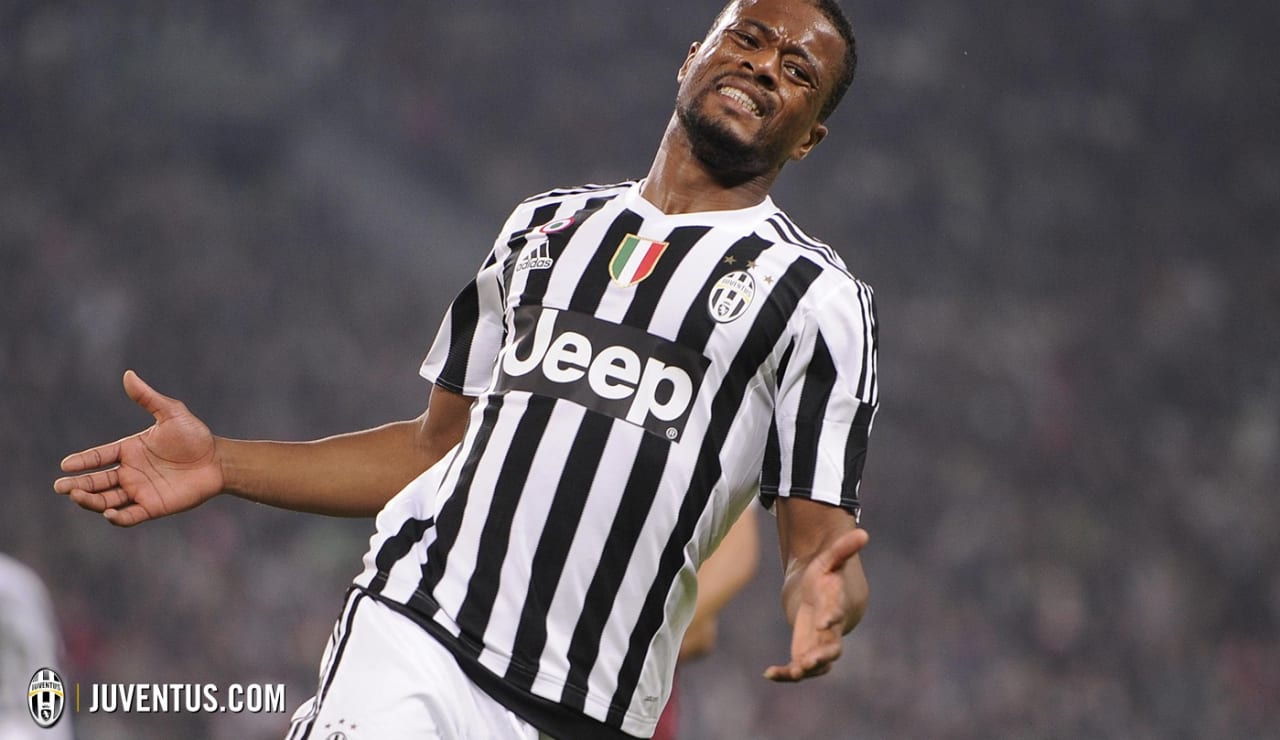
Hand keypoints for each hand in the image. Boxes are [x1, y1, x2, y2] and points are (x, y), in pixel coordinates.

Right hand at [54, 370, 223, 526]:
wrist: (219, 461)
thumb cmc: (195, 436)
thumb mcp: (171, 413)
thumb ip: (148, 398)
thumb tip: (128, 374)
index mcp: (129, 450)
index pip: (99, 456)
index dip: (82, 461)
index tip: (66, 465)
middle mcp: (130, 472)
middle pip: (97, 481)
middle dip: (78, 485)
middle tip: (61, 487)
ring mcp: (140, 491)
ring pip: (107, 499)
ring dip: (91, 500)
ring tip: (77, 497)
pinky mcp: (153, 506)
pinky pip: (130, 516)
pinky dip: (118, 517)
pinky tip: (109, 513)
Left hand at [763, 527, 867, 681]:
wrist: (823, 596)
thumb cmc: (826, 576)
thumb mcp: (830, 559)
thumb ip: (843, 548)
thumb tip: (864, 533)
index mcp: (836, 607)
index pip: (836, 613)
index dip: (831, 617)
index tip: (824, 622)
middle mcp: (831, 630)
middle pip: (832, 648)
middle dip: (820, 656)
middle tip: (806, 662)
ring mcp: (819, 644)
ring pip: (817, 664)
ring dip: (805, 670)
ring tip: (791, 673)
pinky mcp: (806, 652)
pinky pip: (799, 669)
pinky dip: (785, 674)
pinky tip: (768, 673)